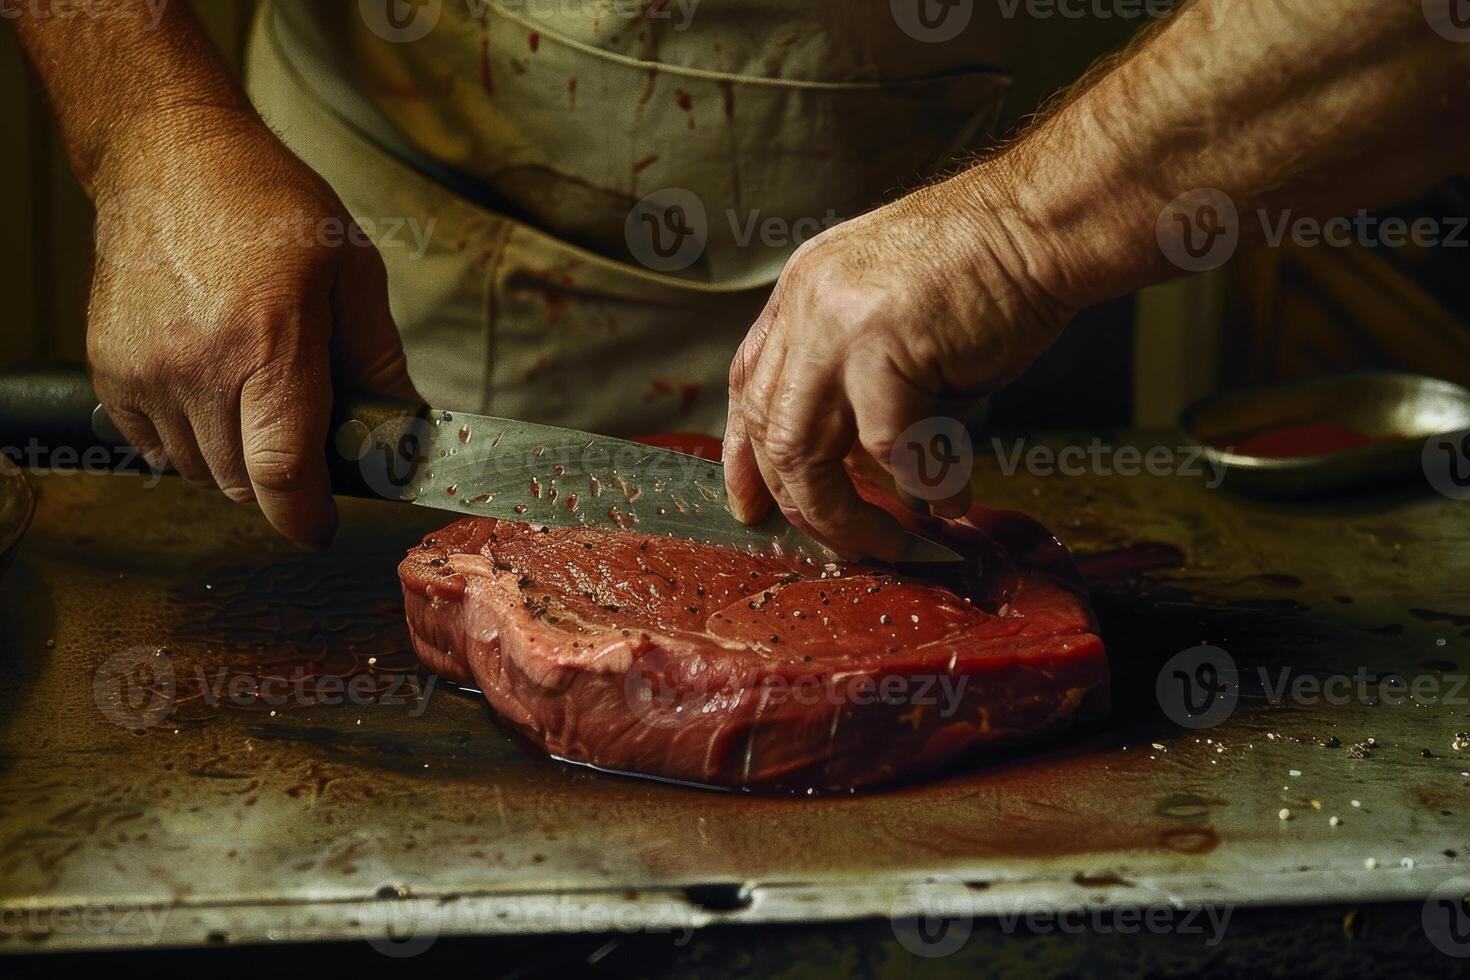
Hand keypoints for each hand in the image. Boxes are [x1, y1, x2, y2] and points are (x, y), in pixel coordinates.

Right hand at [88, 105, 418, 546]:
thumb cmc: (271, 208)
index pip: (283, 473)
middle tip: (302, 431)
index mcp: (270, 341)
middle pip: (242, 485)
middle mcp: (198, 366)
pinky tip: (213, 391)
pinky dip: (189, 440)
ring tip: (255, 396)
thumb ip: (379, 363)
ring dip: (235, 460)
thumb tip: (404, 436)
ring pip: (199, 472)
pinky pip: (155, 448)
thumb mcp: (354, 273)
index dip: (307, 518)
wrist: (171, 159)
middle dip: (281, 480)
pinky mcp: (110, 370)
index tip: (322, 529)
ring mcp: (144, 371)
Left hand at [722, 164, 1069, 559]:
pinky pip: (888, 446)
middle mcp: (806, 305)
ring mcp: (836, 323)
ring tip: (888, 542)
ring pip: (805, 451)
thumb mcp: (896, 317)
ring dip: (844, 513)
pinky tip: (952, 498)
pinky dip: (922, 483)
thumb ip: (861, 379)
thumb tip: (861, 467)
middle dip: (799, 501)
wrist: (1043, 221)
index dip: (746, 454)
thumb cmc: (991, 272)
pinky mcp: (883, 345)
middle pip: (767, 428)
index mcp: (801, 293)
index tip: (752, 504)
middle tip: (842, 541)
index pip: (746, 384)